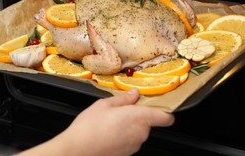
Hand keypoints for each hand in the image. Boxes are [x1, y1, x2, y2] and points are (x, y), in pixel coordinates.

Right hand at [20, 88, 173, 155]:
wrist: (78, 150)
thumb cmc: (90, 127)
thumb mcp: (104, 104)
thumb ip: (123, 99)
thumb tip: (134, 94)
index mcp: (139, 117)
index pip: (166, 117)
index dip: (164, 110)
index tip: (157, 104)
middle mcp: (141, 133)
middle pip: (148, 122)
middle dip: (137, 115)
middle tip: (120, 109)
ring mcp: (134, 145)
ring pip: (138, 131)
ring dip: (129, 126)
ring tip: (110, 121)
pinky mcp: (127, 153)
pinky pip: (130, 140)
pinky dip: (122, 135)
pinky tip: (108, 131)